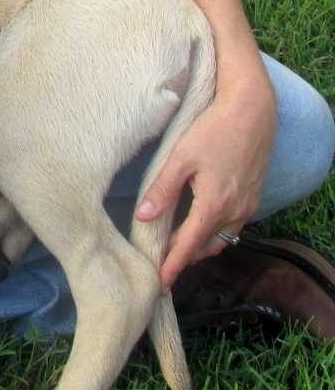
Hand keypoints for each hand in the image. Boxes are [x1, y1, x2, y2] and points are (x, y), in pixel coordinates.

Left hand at [135, 70, 277, 289]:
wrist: (252, 111)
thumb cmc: (213, 130)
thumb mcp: (181, 157)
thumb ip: (162, 189)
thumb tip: (142, 216)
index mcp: (214, 205)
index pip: (189, 246)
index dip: (173, 265)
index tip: (159, 284)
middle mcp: (235, 212)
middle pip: (207, 247)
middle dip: (185, 258)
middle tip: (163, 263)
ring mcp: (247, 205)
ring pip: (222, 238)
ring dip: (200, 246)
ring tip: (178, 247)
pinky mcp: (253, 196)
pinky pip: (233, 226)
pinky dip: (214, 232)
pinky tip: (200, 223)